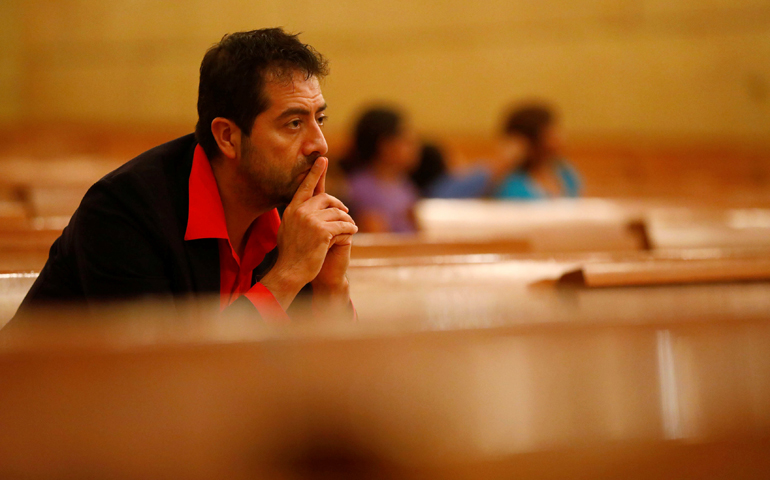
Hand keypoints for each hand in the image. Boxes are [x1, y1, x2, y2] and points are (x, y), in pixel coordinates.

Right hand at [261, 157, 356, 309]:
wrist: (290, 271)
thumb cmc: (291, 254)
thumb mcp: (288, 229)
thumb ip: (297, 215)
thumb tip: (308, 205)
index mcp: (291, 210)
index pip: (305, 187)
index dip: (315, 173)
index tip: (323, 159)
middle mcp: (300, 212)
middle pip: (326, 198)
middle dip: (338, 204)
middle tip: (345, 212)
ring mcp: (311, 221)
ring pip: (337, 212)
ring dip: (346, 220)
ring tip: (350, 227)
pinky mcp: (323, 232)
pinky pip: (343, 225)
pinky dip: (349, 229)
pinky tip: (352, 233)